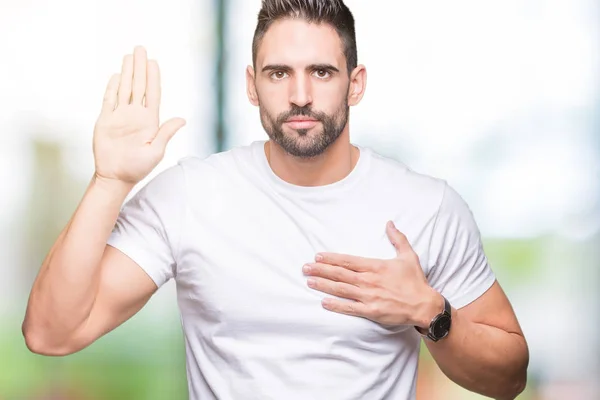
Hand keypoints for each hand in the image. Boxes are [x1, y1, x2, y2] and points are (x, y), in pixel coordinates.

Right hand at [93, 46, 185, 185]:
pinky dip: (112, 87)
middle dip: (140, 67)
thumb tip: (182, 119)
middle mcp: (135, 115)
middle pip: (138, 85)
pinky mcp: (105, 120)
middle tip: (141, 48)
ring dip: (126, 72)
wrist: (115, 177)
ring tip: (129, 56)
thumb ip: (166, 133)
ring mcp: (120, 116)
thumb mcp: (156, 151)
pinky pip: (109, 99)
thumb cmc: (138, 167)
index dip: (153, 77)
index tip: (154, 62)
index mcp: (149, 121)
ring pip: (124, 88)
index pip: (152, 93)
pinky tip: (116, 75)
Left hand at [302, 221, 443, 327]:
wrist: (424, 305)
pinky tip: (323, 302)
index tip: (317, 256)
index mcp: (375, 266)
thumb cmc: (416, 281)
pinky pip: (350, 308)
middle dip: (320, 270)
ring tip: (309, 281)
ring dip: (323, 285)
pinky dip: (335, 305)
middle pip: (340, 274)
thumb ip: (397, 238)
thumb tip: (390, 223)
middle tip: (304, 267)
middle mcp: (369, 280)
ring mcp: (369, 296)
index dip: (331, 259)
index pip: (348, 261)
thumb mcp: (408, 256)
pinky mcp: (371, 311)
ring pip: (341, 289)